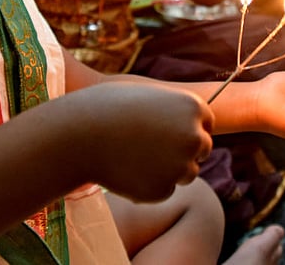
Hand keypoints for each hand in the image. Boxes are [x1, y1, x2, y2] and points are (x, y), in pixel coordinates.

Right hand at [77, 83, 213, 201]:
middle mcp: (194, 137)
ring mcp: (180, 166)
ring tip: (133, 155)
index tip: (169, 130)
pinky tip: (125, 170)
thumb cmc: (107, 106)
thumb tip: (188, 119)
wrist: (78, 133)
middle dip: (183, 151)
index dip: (188, 127)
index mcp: (193, 107)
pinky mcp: (162, 190)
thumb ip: (172, 108)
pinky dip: (149, 185)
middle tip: (151, 147)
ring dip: (168, 169)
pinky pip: (163, 190)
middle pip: (202, 150)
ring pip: (186, 174)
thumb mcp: (146, 95)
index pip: (206, 123)